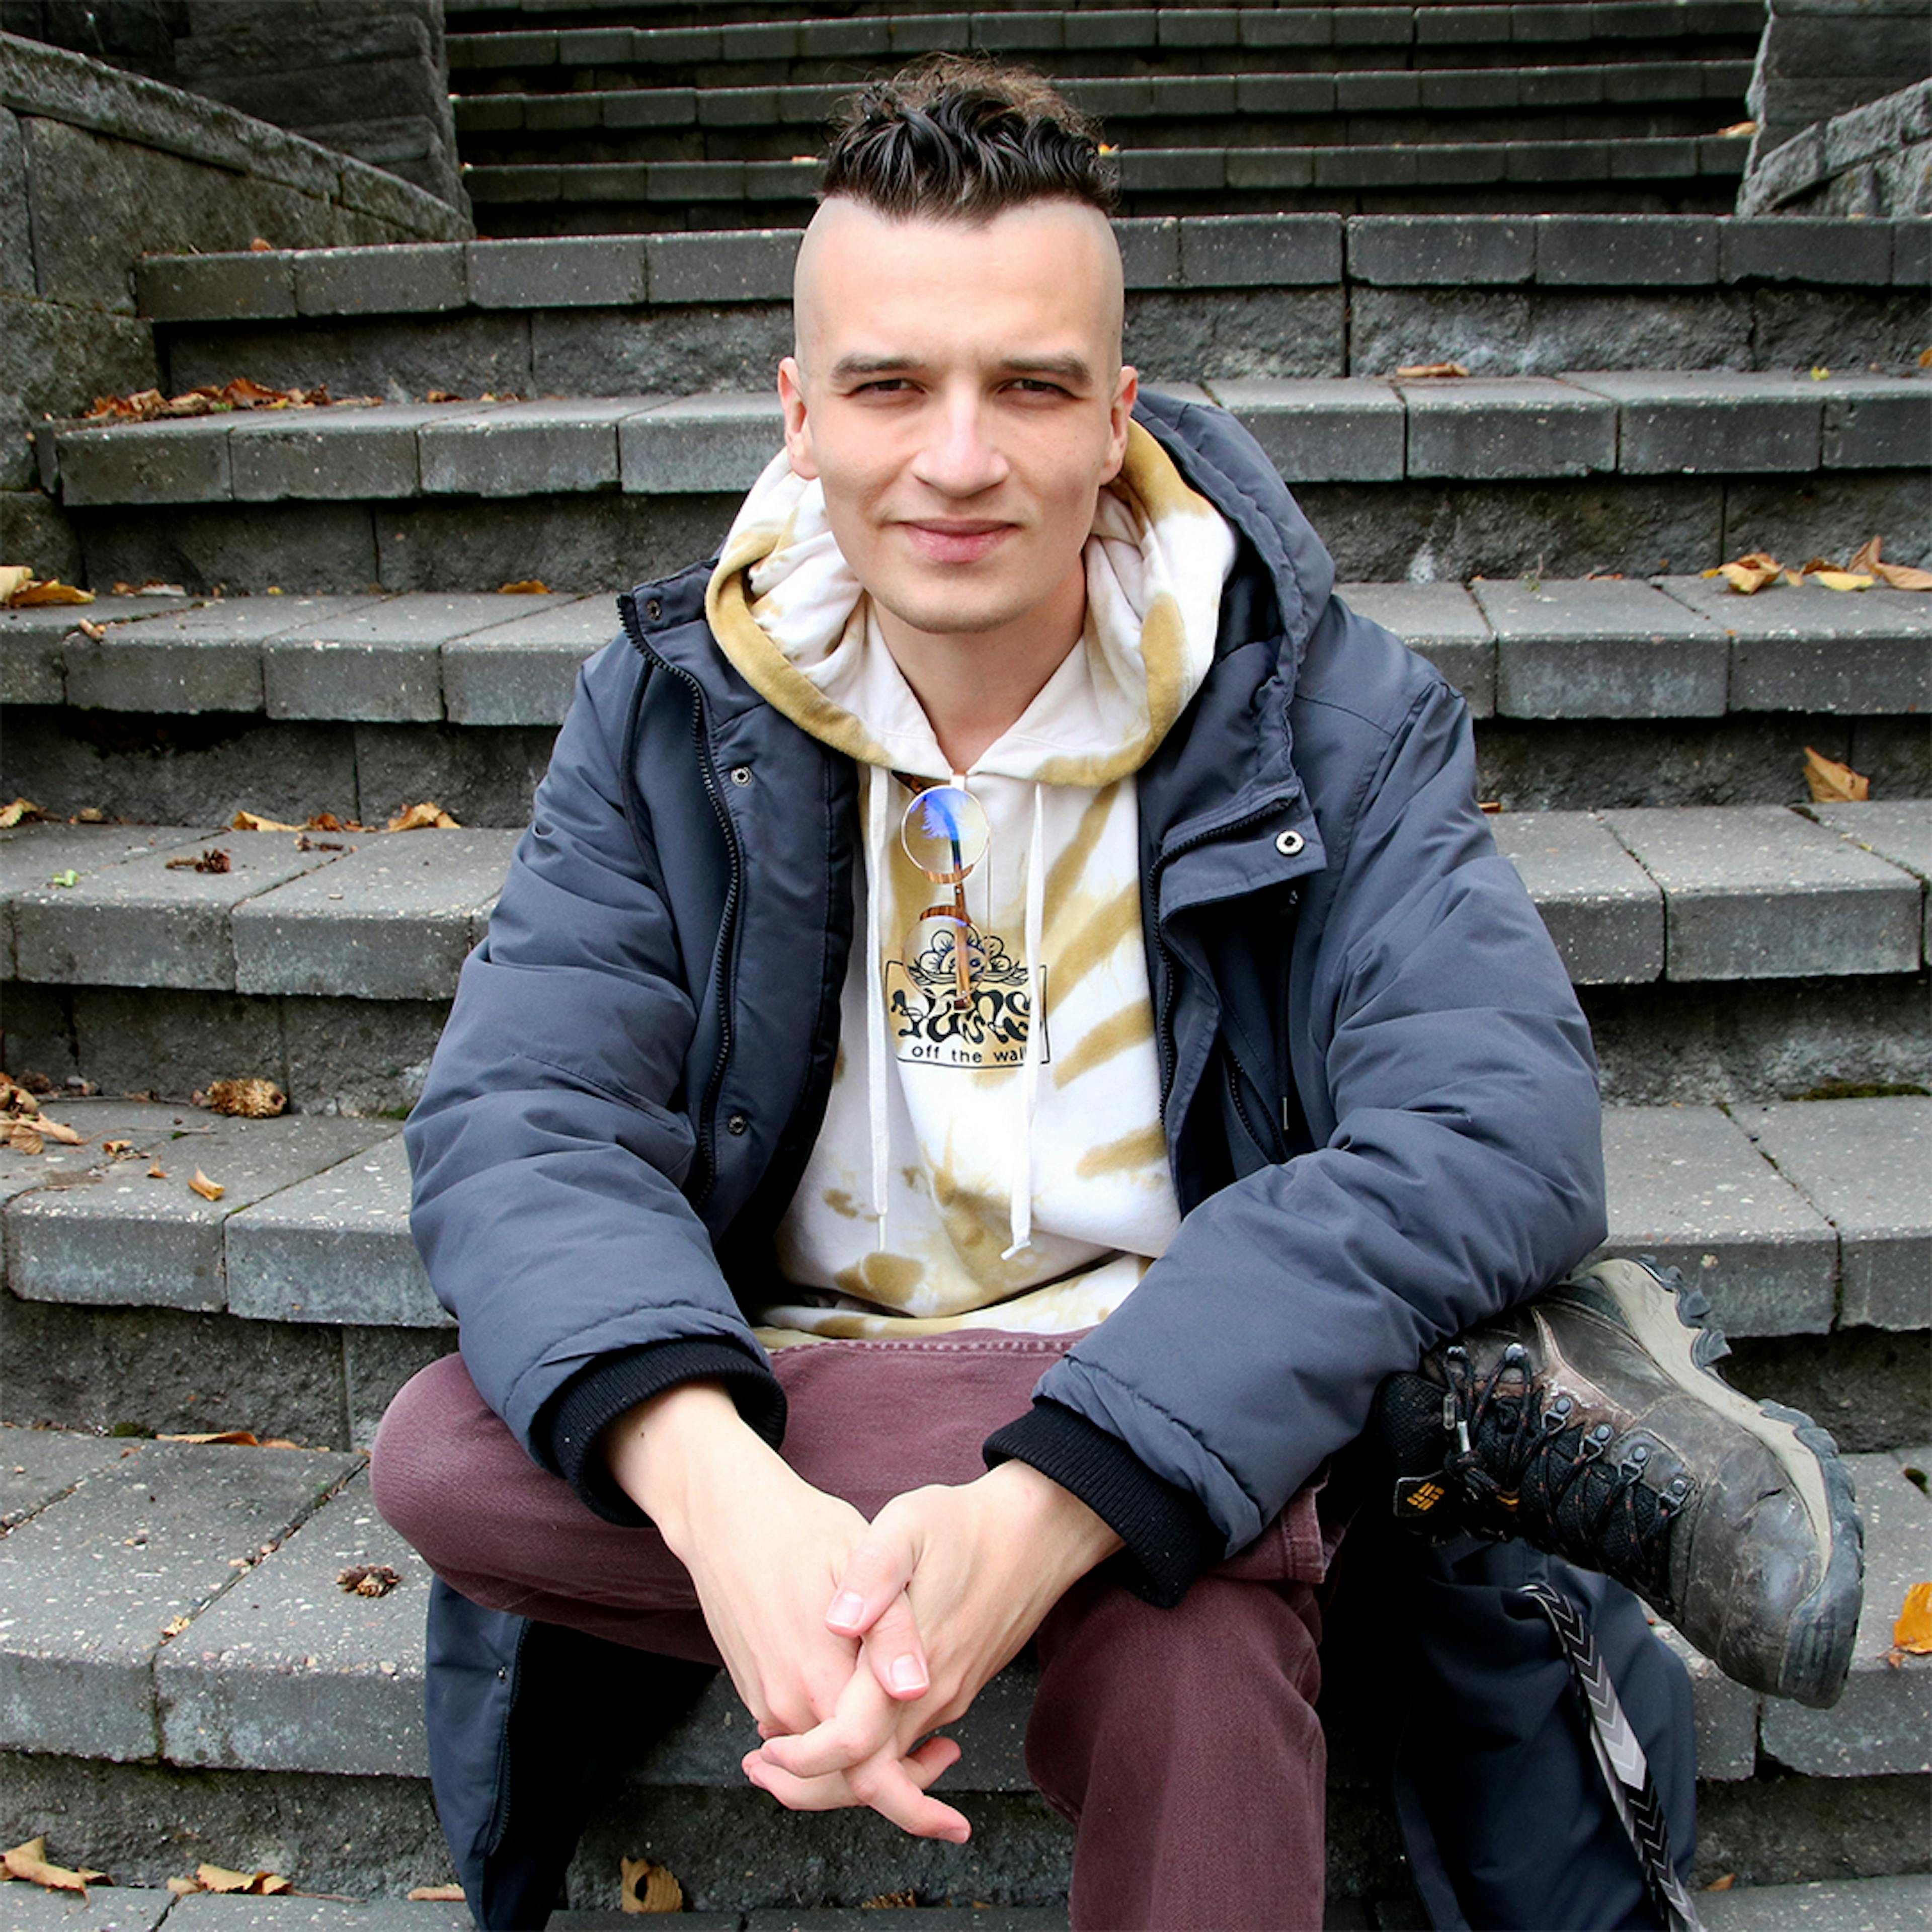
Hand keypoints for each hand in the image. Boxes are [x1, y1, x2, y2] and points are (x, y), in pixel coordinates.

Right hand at [604, 1381, 962, 1837]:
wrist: (728, 1517)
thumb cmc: (802, 1529)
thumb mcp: (862, 1560)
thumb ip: (891, 1629)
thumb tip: (916, 1691)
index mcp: (821, 1680)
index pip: (871, 1775)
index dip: (918, 1804)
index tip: (955, 1825)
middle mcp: (787, 1704)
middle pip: (847, 1782)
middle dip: (900, 1787)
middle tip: (946, 1760)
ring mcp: (765, 1700)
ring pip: (825, 1765)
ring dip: (870, 1763)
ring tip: (922, 1744)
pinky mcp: (755, 1689)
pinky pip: (803, 1737)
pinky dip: (838, 1743)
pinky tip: (869, 1713)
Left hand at [748, 1462, 1123, 1817]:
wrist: (1039, 1533)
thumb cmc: (967, 1525)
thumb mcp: (909, 1527)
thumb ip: (873, 1576)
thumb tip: (836, 1622)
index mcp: (912, 1663)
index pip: (853, 1746)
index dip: (802, 1760)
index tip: (762, 1749)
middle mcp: (933, 1696)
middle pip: (869, 1778)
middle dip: (809, 1785)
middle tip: (756, 1766)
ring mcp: (950, 1696)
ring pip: (890, 1764)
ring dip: (836, 1766)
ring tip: (783, 1748)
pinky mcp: (958, 1687)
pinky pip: (909, 1740)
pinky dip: (870, 1747)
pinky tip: (840, 1717)